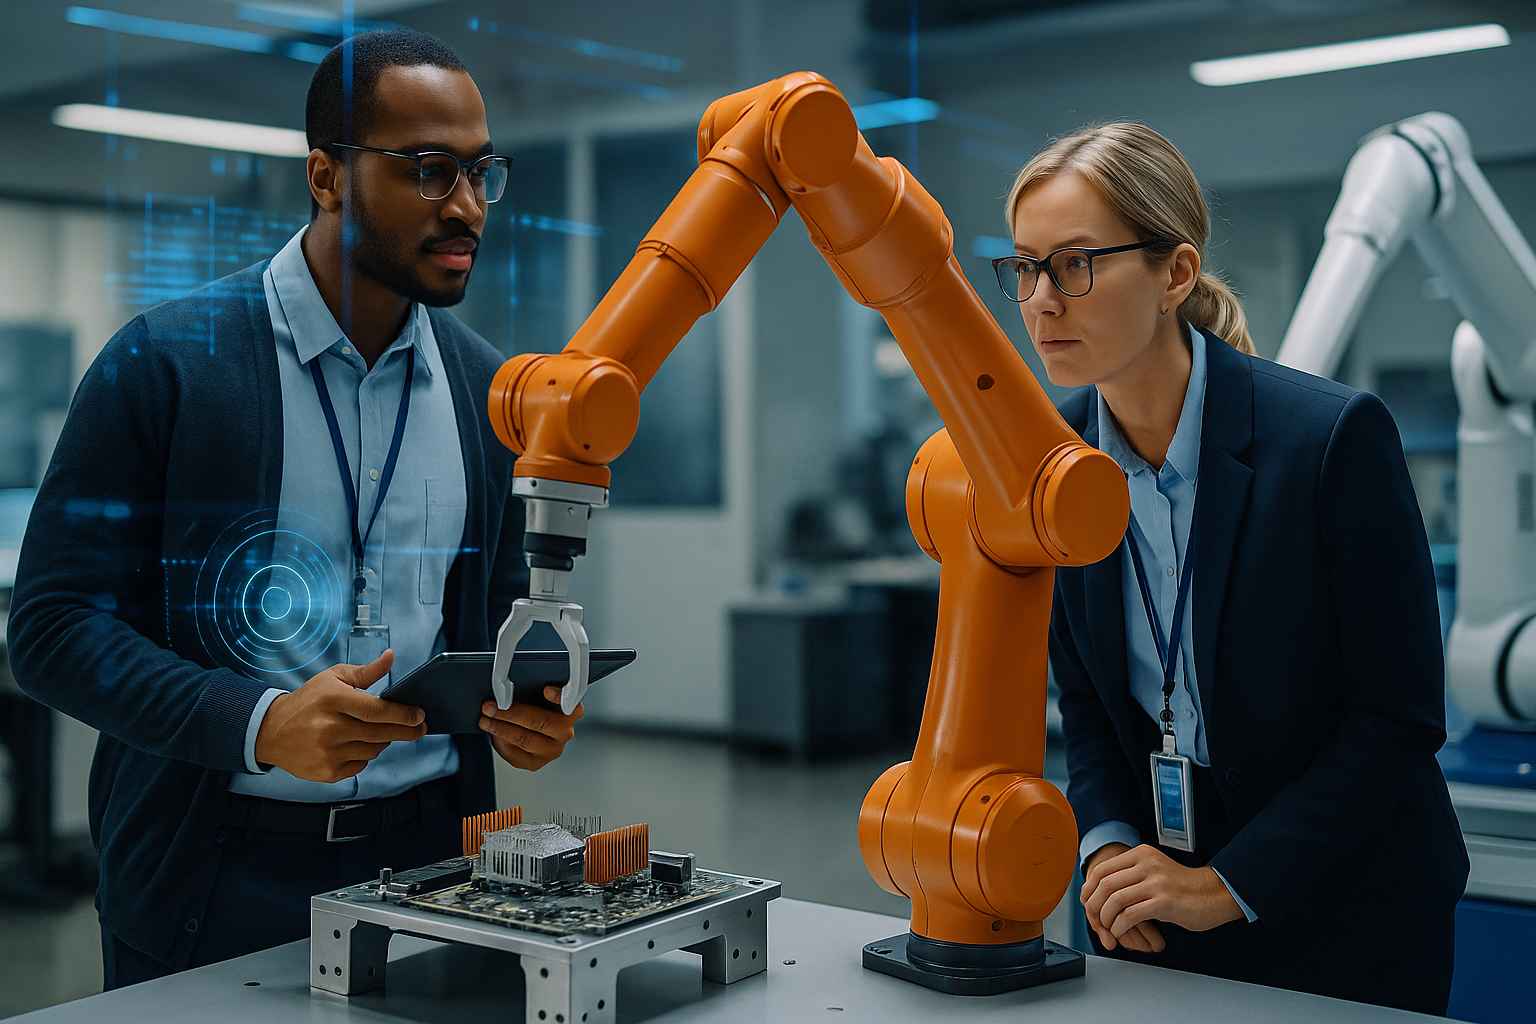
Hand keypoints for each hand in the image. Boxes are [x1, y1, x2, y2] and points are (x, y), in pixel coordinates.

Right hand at [253, 650, 426, 782]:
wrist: (271, 731)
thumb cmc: (308, 701)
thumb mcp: (333, 678)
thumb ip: (366, 671)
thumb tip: (391, 656)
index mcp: (332, 700)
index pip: (377, 710)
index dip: (403, 714)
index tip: (419, 715)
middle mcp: (329, 727)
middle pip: (380, 733)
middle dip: (406, 731)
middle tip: (420, 728)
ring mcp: (327, 752)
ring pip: (373, 750)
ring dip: (382, 741)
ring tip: (379, 731)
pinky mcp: (326, 772)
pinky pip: (360, 765)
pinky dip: (365, 755)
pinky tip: (356, 744)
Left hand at [480, 686, 584, 771]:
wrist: (532, 731)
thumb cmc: (534, 709)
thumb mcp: (537, 696)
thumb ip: (532, 691)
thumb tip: (508, 691)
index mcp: (571, 712)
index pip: (572, 705)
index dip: (559, 697)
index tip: (546, 690)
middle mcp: (564, 733)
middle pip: (540, 723)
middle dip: (511, 714)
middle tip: (491, 707)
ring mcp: (551, 750)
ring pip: (525, 740)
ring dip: (500, 729)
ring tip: (485, 720)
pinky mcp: (535, 763)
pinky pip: (515, 755)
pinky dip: (500, 743)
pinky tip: (493, 734)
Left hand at [1082, 844, 1242, 947]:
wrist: (1215, 894)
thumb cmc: (1182, 888)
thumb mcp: (1154, 871)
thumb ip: (1130, 875)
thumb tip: (1098, 891)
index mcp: (1141, 854)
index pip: (1102, 869)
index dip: (1089, 889)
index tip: (1086, 903)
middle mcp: (1146, 864)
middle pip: (1105, 885)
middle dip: (1094, 906)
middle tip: (1095, 920)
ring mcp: (1155, 882)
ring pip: (1115, 900)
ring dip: (1106, 919)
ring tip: (1109, 928)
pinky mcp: (1164, 902)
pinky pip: (1130, 915)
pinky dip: (1119, 927)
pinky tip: (1120, 932)